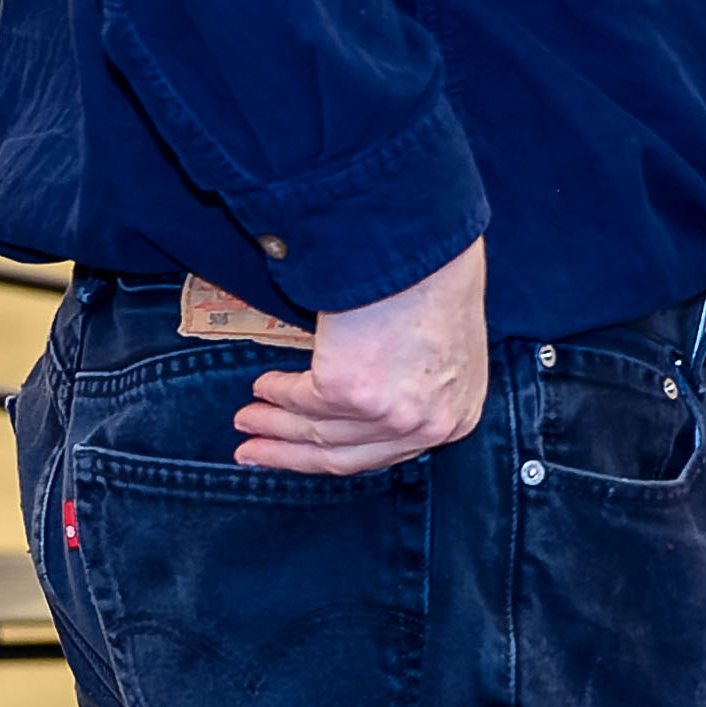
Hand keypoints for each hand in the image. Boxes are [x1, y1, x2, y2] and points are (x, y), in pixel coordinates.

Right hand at [234, 238, 489, 474]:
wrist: (431, 250)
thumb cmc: (440, 285)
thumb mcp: (445, 355)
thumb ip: (415, 389)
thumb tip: (365, 404)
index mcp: (457, 416)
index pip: (386, 453)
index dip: (334, 455)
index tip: (301, 454)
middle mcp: (429, 426)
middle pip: (346, 456)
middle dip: (292, 454)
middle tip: (255, 452)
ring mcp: (391, 413)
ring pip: (317, 432)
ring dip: (275, 427)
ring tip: (248, 419)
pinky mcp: (352, 393)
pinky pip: (301, 399)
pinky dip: (277, 393)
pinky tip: (263, 386)